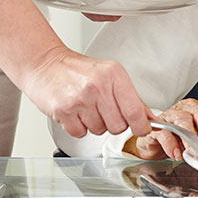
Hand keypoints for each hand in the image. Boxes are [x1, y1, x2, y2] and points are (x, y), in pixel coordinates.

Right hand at [20, 46, 152, 138]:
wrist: (46, 64)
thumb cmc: (79, 71)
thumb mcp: (111, 76)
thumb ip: (133, 98)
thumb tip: (150, 119)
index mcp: (114, 75)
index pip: (134, 110)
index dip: (141, 126)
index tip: (142, 129)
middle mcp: (98, 86)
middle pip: (118, 125)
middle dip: (114, 124)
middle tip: (105, 111)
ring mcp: (80, 99)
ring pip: (99, 130)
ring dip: (95, 124)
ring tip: (87, 108)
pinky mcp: (63, 111)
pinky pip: (80, 133)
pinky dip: (79, 127)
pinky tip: (75, 113)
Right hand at [126, 99, 197, 160]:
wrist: (157, 140)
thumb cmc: (182, 136)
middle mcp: (189, 109)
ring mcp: (173, 115)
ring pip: (183, 120)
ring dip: (189, 135)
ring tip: (192, 149)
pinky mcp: (158, 126)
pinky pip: (165, 132)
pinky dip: (171, 144)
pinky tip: (176, 154)